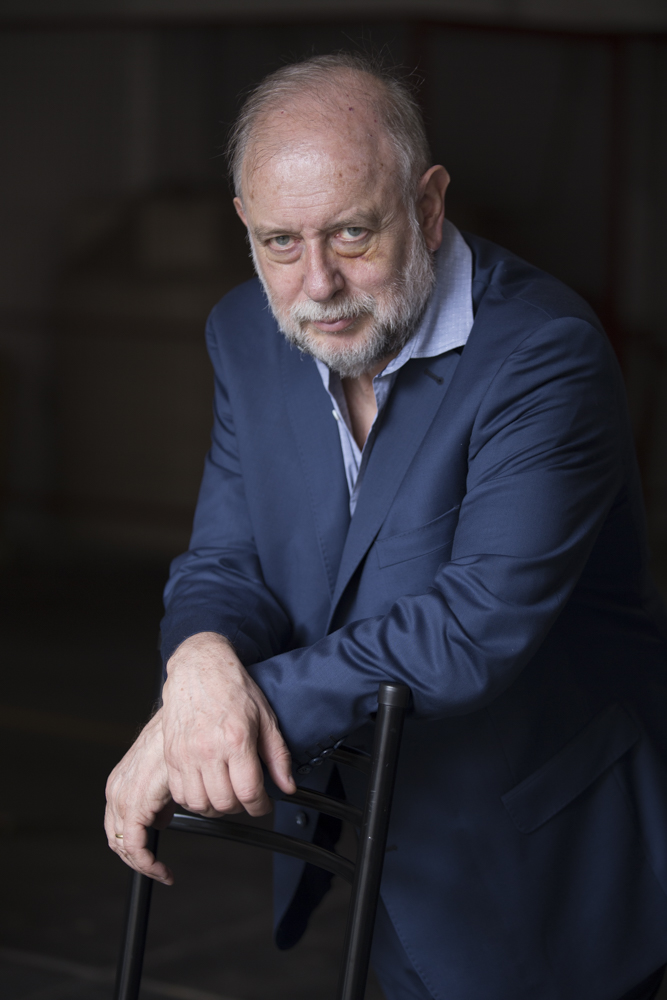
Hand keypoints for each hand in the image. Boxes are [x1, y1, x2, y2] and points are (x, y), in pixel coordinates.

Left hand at [104, 711, 175, 882]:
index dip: (134, 843)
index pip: (119, 823)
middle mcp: (116, 791)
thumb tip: (163, 816)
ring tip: (162, 872)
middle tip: (157, 869)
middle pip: (116, 837)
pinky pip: (135, 847)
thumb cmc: (181, 741)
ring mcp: (121, 798)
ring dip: (143, 864)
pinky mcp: (134, 807)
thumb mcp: (168, 774)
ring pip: (123, 846)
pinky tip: (163, 870)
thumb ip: (161, 797)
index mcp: (121, 782)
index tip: (152, 857)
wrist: (184, 726)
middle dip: (137, 858)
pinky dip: (147, 864)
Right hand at [161, 632, 295, 817]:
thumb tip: (287, 785)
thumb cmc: (233, 688)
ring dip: (216, 808)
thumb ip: (278, 755)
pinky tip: (206, 790)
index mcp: (236, 740)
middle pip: (224, 802)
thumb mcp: (266, 717)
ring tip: (227, 796)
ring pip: (199, 803)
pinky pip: (179, 793)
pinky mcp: (171, 755)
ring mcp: (186, 753)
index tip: (264, 804)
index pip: (249, 792)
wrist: (199, 668)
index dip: (260, 806)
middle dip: (240, 808)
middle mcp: (208, 749)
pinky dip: (194, 801)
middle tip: (246, 799)